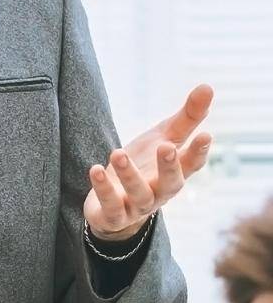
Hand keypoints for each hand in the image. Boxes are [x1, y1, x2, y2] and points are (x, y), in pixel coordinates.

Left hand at [84, 83, 213, 241]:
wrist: (113, 205)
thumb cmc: (144, 166)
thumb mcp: (163, 138)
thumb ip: (186, 117)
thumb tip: (208, 86)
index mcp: (175, 173)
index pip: (193, 164)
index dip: (199, 151)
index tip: (206, 135)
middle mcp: (160, 192)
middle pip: (171, 184)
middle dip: (169, 167)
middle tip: (166, 147)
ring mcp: (137, 206)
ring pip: (139, 195)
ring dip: (129, 175)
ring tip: (118, 153)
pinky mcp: (113, 216)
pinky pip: (110, 206)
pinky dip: (103, 190)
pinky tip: (96, 170)